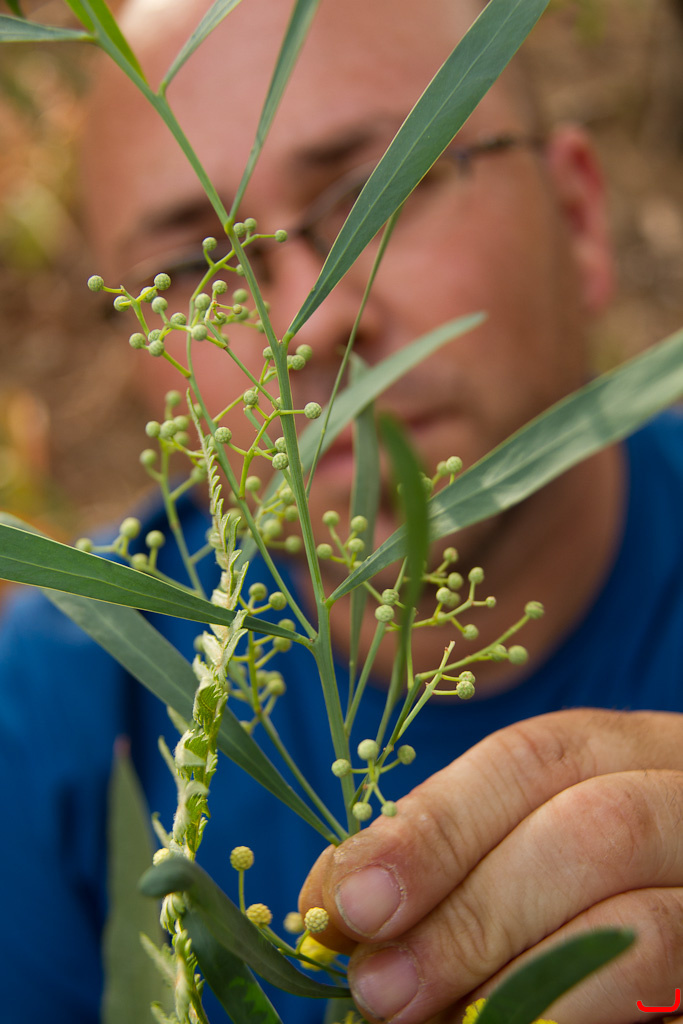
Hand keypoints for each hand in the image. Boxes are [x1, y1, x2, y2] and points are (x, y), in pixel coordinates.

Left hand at [299, 710, 682, 1023]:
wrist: (678, 909)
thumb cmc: (582, 874)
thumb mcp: (518, 835)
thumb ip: (445, 852)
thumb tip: (337, 899)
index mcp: (618, 748)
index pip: (528, 761)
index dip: (435, 830)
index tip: (353, 901)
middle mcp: (680, 797)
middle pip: (591, 832)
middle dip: (473, 915)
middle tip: (382, 991)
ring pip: (646, 924)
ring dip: (528, 983)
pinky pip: (673, 995)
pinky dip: (589, 1016)